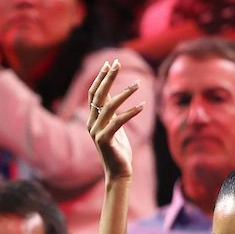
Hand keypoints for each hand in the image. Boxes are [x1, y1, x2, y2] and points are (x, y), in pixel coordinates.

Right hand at [87, 59, 144, 181]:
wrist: (118, 171)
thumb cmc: (118, 148)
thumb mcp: (113, 124)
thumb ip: (110, 109)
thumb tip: (110, 89)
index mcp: (92, 118)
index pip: (94, 93)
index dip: (101, 77)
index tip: (110, 62)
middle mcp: (91, 123)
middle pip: (98, 95)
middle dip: (107, 77)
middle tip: (117, 63)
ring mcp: (97, 132)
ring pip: (108, 106)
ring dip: (124, 93)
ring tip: (138, 84)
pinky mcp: (105, 140)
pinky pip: (118, 121)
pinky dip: (131, 112)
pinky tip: (143, 105)